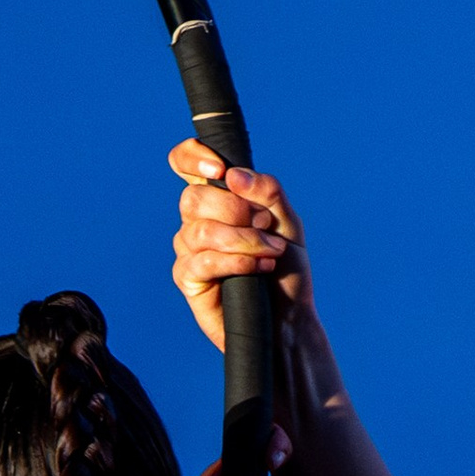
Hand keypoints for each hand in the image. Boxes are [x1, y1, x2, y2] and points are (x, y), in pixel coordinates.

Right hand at [169, 142, 313, 356]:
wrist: (289, 319)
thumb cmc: (287, 271)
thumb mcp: (289, 224)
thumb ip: (268, 191)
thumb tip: (233, 176)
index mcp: (218, 199)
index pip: (184, 162)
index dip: (192, 157)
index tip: (219, 169)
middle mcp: (197, 221)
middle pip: (193, 198)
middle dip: (237, 210)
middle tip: (267, 226)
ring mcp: (189, 250)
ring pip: (200, 231)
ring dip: (244, 240)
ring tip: (271, 252)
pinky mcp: (188, 280)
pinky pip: (202, 261)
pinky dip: (237, 261)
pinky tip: (259, 268)